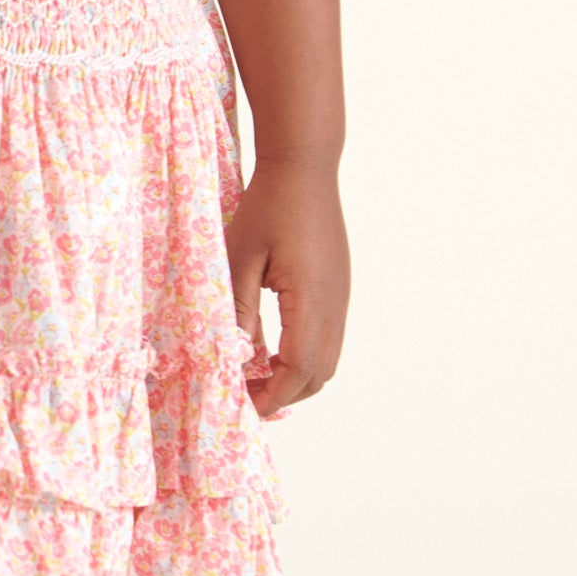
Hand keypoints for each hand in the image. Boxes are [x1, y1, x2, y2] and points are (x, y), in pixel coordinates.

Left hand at [226, 158, 348, 415]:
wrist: (305, 168)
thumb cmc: (267, 208)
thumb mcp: (239, 260)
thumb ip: (239, 312)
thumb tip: (235, 359)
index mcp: (310, 299)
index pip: (297, 369)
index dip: (271, 396)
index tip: (243, 406)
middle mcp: (334, 304)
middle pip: (318, 375)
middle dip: (284, 395)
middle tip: (245, 397)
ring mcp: (341, 298)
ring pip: (328, 361)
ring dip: (296, 379)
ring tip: (256, 377)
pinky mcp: (339, 290)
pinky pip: (329, 340)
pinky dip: (305, 358)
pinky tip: (273, 352)